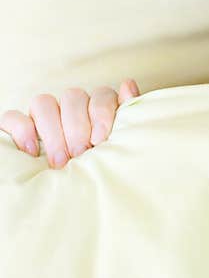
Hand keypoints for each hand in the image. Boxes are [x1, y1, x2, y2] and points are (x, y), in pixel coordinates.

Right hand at [0, 79, 140, 168]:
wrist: (73, 192)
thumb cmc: (101, 167)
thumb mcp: (117, 144)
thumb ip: (125, 116)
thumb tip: (127, 84)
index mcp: (97, 109)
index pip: (101, 95)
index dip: (101, 113)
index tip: (100, 140)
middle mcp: (70, 108)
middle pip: (73, 97)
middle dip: (77, 128)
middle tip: (80, 155)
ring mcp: (42, 115)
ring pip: (43, 102)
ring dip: (53, 131)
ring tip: (61, 161)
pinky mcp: (15, 126)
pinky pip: (13, 116)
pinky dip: (23, 131)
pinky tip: (33, 152)